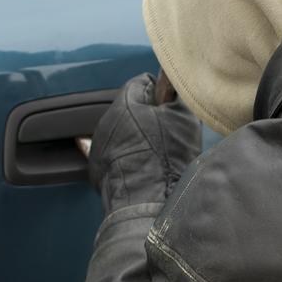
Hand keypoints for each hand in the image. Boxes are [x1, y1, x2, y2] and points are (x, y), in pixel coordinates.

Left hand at [86, 73, 201, 207]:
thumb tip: (172, 88)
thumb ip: (177, 94)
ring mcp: (99, 144)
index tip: (170, 111)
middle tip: (166, 134)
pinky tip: (142, 167)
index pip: (144, 83)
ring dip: (138, 137)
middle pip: (132, 108)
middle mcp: (106, 119)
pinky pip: (116, 153)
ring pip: (124, 131)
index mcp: (125, 102)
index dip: (162, 96)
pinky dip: (129, 156)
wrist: (147, 199)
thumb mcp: (183, 117)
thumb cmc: (165, 158)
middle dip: (149, 117)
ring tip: (155, 155)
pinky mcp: (98, 166)